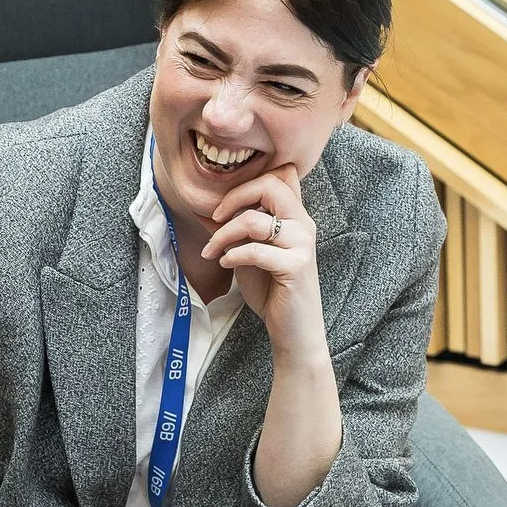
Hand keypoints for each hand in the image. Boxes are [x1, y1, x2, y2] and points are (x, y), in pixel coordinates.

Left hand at [203, 166, 325, 368]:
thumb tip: (203, 209)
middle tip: (215, 217)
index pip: (279, 176)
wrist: (293, 330)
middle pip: (270, 185)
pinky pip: (256, 250)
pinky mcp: (297, 265)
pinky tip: (224, 262)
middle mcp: (303, 224)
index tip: (224, 206)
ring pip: (255, 220)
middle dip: (234, 197)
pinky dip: (233, 254)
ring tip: (212, 251)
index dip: (247, 183)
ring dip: (223, 234)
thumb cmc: (272, 291)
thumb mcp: (246, 254)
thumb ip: (232, 231)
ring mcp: (303, 243)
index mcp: (295, 216)